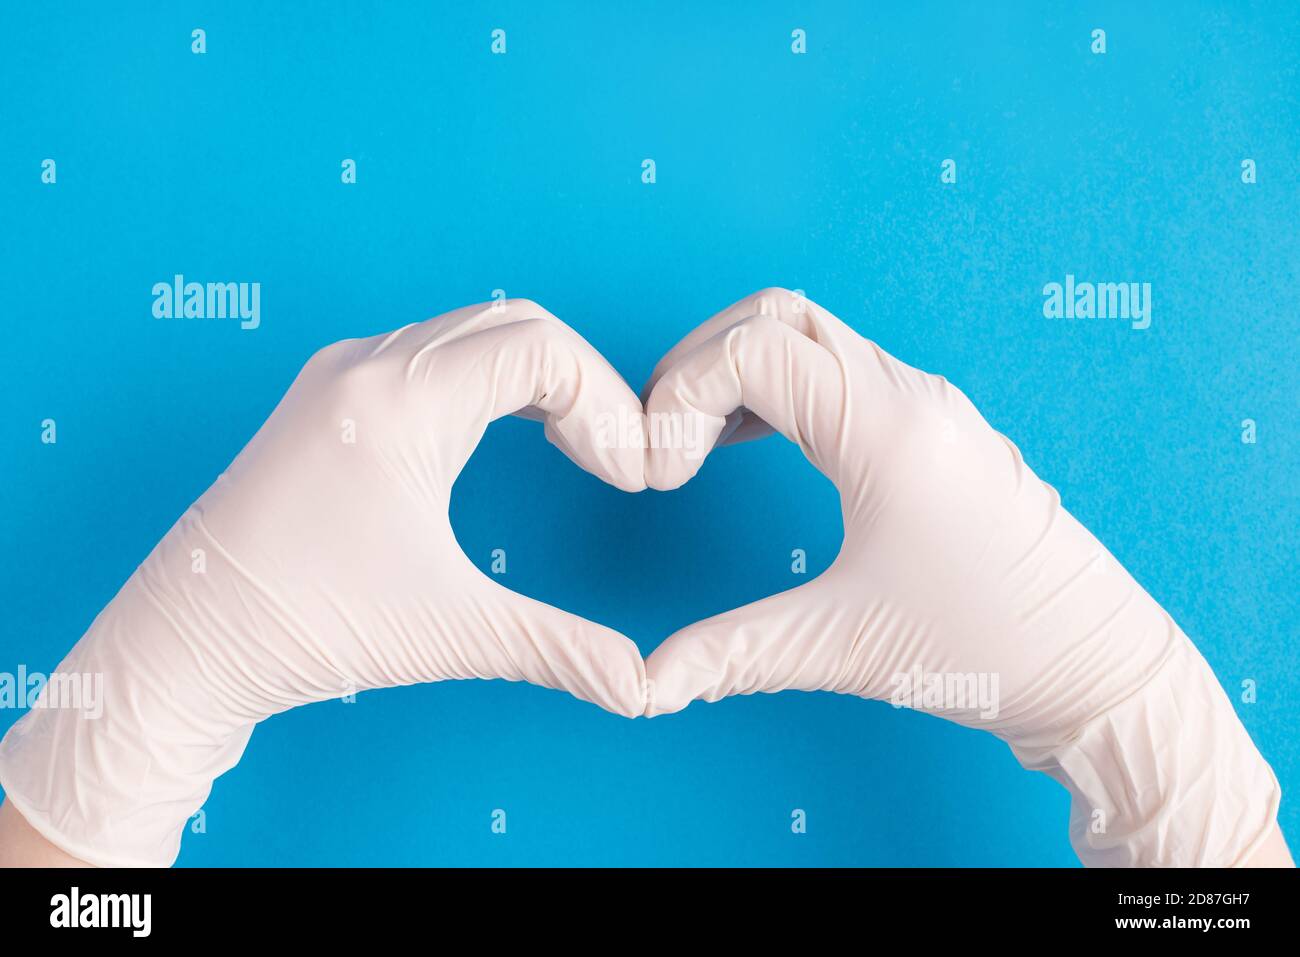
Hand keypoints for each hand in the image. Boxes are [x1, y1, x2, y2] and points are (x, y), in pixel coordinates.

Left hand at [0, 299, 647, 866]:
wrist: (183, 644)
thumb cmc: (301, 626)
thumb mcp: (448, 631)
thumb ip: (559, 649)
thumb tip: (642, 687)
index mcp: (398, 398)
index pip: (542, 347)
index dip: (608, 406)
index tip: (628, 479)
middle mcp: (366, 365)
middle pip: (515, 326)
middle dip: (585, 387)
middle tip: (616, 460)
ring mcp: (340, 376)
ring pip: (472, 335)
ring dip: (539, 380)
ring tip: (579, 448)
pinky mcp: (328, 401)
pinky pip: (432, 356)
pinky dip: (492, 384)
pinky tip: (512, 435)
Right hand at [641, 288, 1281, 866]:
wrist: (1097, 667)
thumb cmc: (988, 648)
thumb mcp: (843, 648)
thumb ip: (731, 654)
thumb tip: (646, 682)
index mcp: (887, 429)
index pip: (753, 350)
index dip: (681, 397)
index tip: (662, 470)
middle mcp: (911, 395)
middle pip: (777, 314)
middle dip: (700, 363)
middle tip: (663, 438)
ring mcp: (929, 404)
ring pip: (811, 332)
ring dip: (739, 368)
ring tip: (694, 441)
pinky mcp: (935, 427)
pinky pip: (842, 368)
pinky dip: (781, 385)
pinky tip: (750, 441)